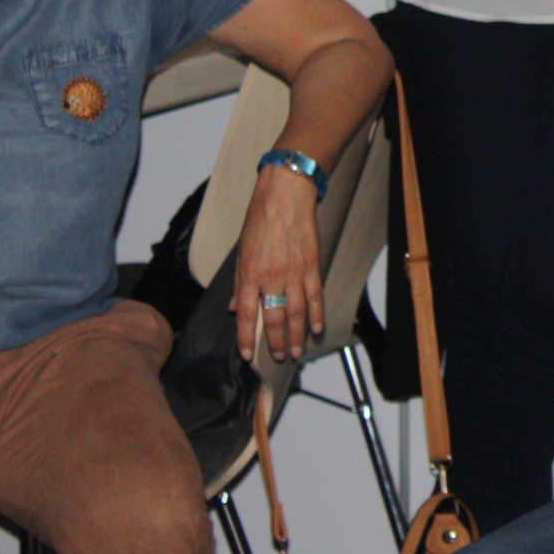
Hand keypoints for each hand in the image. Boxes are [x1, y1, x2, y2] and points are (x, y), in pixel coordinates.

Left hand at [232, 166, 324, 361]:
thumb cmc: (260, 219)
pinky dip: (317, 314)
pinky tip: (317, 327)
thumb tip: (236, 307)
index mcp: (250, 274)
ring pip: (296, 313)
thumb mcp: (241, 251)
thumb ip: (240, 282)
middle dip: (275, 342)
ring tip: (298, 350)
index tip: (248, 355)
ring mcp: (294, 273)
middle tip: (279, 356)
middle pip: (273, 318)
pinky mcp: (312, 266)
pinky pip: (315, 296)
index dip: (247, 338)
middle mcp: (271, 277)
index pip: (247, 315)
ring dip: (297, 335)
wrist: (285, 196)